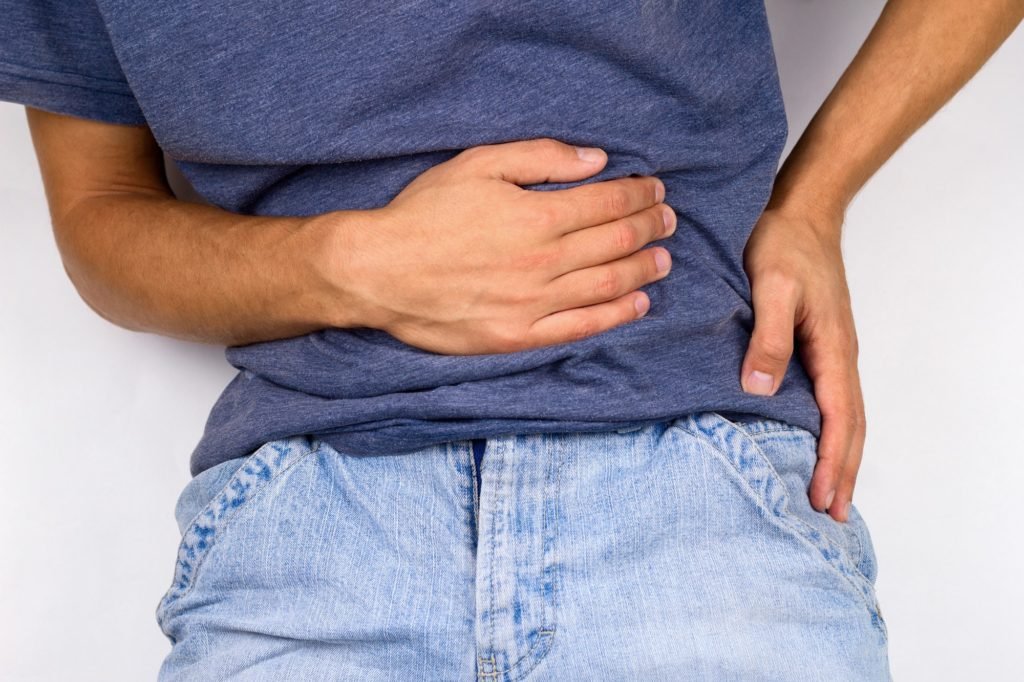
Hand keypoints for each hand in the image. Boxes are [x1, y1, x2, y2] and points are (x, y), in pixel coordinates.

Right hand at [334, 138, 675, 354]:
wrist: (378, 272)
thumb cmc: (423, 214)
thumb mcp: (477, 165)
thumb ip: (540, 158)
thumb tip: (596, 160)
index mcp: (536, 216)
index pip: (609, 204)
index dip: (640, 195)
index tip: (655, 190)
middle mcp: (543, 262)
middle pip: (616, 243)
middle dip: (651, 228)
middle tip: (668, 220)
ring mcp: (533, 304)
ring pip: (608, 286)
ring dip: (643, 270)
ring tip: (663, 259)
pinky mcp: (519, 336)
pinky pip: (580, 328)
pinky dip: (616, 315)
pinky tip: (638, 304)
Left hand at [740, 205, 864, 522]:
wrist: (800, 213)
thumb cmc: (785, 245)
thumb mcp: (772, 287)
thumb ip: (768, 337)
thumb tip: (759, 390)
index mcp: (833, 349)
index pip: (839, 418)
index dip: (831, 461)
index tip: (821, 498)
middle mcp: (838, 356)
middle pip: (849, 427)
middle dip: (841, 472)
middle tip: (831, 516)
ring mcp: (831, 352)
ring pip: (842, 416)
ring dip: (837, 456)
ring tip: (827, 495)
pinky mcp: (818, 346)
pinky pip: (829, 399)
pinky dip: (827, 431)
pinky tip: (813, 444)